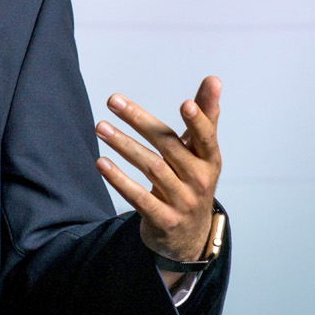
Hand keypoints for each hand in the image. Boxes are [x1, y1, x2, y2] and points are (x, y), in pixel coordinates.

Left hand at [94, 76, 221, 279]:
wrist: (190, 236)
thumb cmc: (193, 179)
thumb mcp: (202, 152)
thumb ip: (205, 116)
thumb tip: (214, 79)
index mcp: (210, 159)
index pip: (205, 137)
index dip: (198, 121)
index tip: (185, 103)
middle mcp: (200, 180)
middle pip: (168, 146)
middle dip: (139, 121)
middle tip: (113, 100)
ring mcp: (182, 201)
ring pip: (152, 168)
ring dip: (123, 145)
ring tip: (100, 127)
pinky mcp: (164, 219)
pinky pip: (139, 197)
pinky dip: (119, 180)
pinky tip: (101, 163)